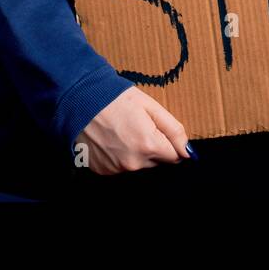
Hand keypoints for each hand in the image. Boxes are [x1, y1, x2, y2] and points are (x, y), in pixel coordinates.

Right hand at [73, 86, 192, 174]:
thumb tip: (189, 151)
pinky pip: (121, 167)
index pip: (176, 156)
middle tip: (138, 125)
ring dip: (137, 152)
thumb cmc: (115, 99)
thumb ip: (173, 129)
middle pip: (158, 162)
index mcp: (149, 145)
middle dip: (154, 146)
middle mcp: (134, 163)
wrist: (79, 101)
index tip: (158, 129)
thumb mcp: (150, 106)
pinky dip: (120, 156)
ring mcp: (117, 169)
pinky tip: (112, 139)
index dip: (170, 142)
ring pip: (139, 165)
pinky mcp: (103, 171)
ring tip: (122, 130)